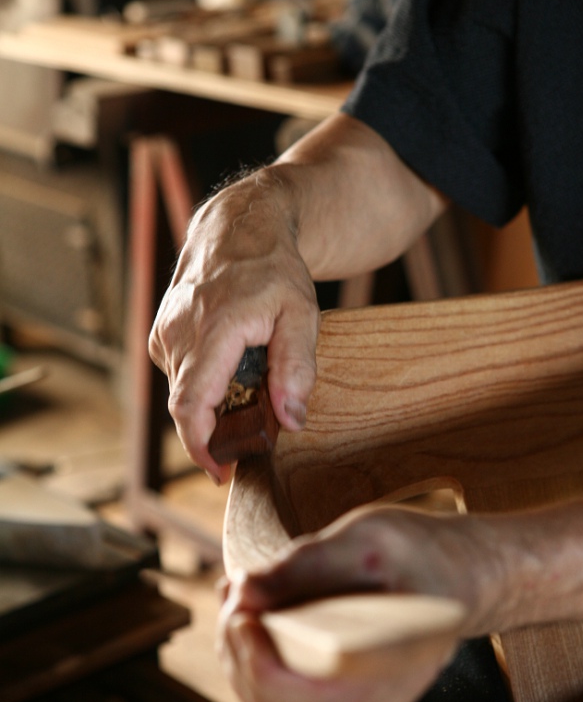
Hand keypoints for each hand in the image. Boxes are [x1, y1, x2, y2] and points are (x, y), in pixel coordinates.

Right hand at [149, 171, 319, 481]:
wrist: (237, 230)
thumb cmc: (273, 270)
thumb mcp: (302, 313)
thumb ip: (297, 367)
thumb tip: (290, 419)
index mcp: (214, 330)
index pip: (191, 404)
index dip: (201, 446)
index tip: (221, 471)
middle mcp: (179, 334)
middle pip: (188, 406)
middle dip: (217, 430)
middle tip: (253, 432)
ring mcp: (165, 334)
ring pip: (184, 393)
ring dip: (213, 404)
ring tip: (249, 383)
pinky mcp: (161, 336)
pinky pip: (179, 377)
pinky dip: (203, 385)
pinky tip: (230, 367)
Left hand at [217, 505, 496, 701]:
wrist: (464, 572)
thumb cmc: (424, 552)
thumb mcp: (367, 537)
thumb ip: (304, 563)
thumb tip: (242, 588)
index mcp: (386, 670)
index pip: (299, 696)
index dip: (255, 658)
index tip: (243, 605)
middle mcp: (369, 700)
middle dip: (237, 651)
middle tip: (236, 594)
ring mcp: (355, 701)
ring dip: (239, 654)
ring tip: (241, 596)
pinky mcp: (341, 687)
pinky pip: (283, 695)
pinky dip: (254, 656)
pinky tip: (253, 611)